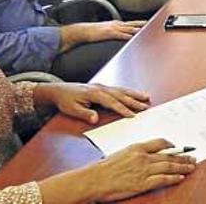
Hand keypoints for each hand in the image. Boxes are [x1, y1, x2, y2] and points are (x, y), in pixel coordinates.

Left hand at [34, 82, 150, 123]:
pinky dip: (128, 91)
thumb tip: (95, 119)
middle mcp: (101, 88)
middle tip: (146, 106)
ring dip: (134, 94)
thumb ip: (84, 113)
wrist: (59, 90)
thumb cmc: (65, 100)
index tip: (132, 115)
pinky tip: (135, 94)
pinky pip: (119, 88)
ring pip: (122, 90)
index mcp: (94, 93)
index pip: (112, 102)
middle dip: (134, 101)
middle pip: (120, 95)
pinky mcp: (103, 87)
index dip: (122, 109)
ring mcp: (103, 86)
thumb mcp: (71, 109)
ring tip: (146, 97)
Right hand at [60, 20, 145, 51]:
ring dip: (137, 29)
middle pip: (132, 24)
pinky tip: (132, 36)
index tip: (147, 23)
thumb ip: (114, 32)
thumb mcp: (106, 31)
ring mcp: (113, 28)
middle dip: (142, 24)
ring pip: (128, 28)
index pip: (130, 23)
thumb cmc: (93, 32)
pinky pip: (120, 34)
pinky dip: (127, 35)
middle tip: (152, 24)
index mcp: (116, 24)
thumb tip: (121, 36)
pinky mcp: (109, 33)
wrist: (83, 31)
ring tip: (146, 29)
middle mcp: (116, 24)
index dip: (139, 23)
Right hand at [87, 139, 196, 201]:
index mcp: (137, 147)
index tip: (179, 146)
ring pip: (169, 166)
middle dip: (183, 156)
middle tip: (192, 157)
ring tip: (191, 166)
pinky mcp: (142, 183)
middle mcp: (143, 157)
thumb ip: (136, 153)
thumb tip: (148, 154)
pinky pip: (163, 179)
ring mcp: (143, 170)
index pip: (160, 142)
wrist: (94, 180)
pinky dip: (174, 178)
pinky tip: (180, 177)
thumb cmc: (104, 168)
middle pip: (168, 155)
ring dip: (182, 166)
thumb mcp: (122, 153)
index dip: (172, 145)